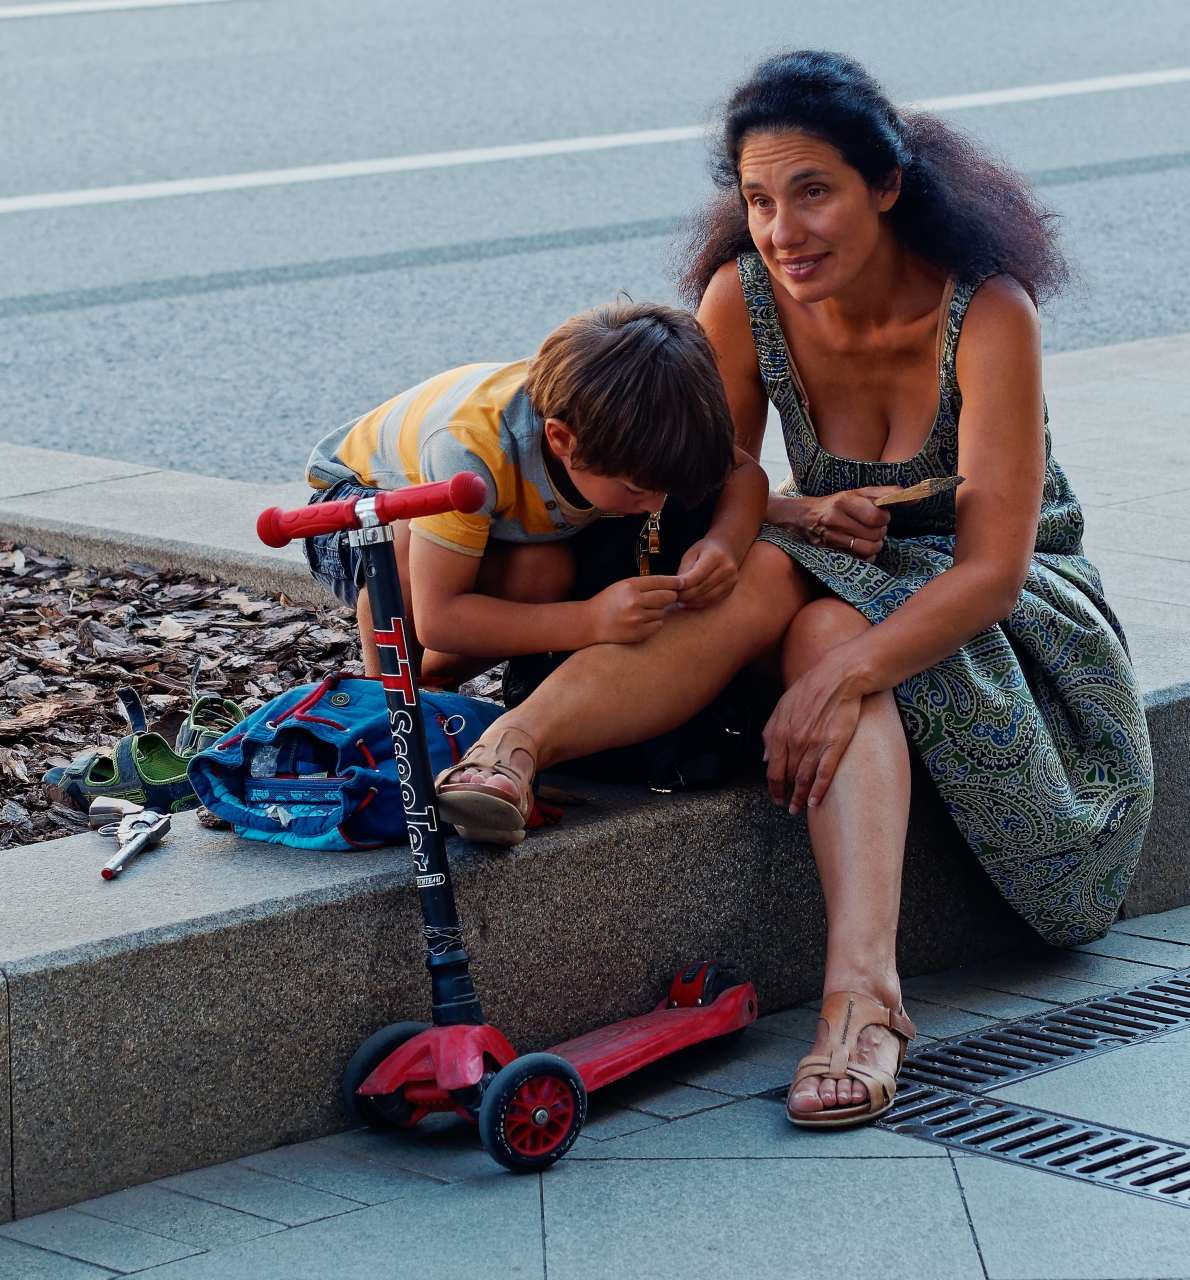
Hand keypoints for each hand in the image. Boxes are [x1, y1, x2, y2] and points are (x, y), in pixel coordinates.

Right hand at [587, 575, 680, 643]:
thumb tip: (672, 586)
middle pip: (667, 597)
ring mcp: (637, 618)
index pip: (660, 581)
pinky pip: (658, 625)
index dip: (674, 582)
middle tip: (668, 597)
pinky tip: (642, 621)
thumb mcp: (622, 586)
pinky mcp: (638, 633)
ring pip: (663, 612)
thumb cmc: (608, 602)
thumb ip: (644, 585)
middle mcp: (634, 601)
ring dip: (659, 611)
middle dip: (670, 597)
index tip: (682, 583)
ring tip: (645, 611)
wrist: (590, 623)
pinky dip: (654, 622)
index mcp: (630, 586)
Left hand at [676, 537, 737, 608]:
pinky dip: (700, 603)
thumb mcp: (691, 554)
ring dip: (692, 602)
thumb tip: (676, 587)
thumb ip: (685, 570)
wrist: (726, 548)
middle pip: (703, 588)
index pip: (697, 574)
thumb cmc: (704, 550)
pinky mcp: (731, 589)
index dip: (684, 584)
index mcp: (716, 556)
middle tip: (673, 598)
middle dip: (686, 595)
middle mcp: (727, 569)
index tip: (672, 589)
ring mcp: (731, 580)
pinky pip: (713, 600)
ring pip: (708, 597)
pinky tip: (690, 602)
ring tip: (680, 601)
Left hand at [762, 655, 862, 812]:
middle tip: (787, 806)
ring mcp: (814, 745)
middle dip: (785, 794)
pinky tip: (815, 802)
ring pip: (804, 779)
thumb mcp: (782, 707)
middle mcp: (794, 741)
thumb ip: (770, 733)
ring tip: (799, 808)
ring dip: (799, 797)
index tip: (775, 796)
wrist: (839, 677)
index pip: (772, 768)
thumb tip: (765, 757)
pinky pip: (824, 774)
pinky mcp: (834, 745)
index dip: (773, 786)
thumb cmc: (811, 689)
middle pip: (787, 776)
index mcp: (779, 732)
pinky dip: (818, 791)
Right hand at [786, 487, 899, 558]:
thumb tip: (916, 496)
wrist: (802, 517)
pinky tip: (859, 547)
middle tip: (872, 528)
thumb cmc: (837, 503)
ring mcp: (831, 538)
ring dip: (874, 545)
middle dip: (880, 532)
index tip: (880, 516)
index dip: (884, 518)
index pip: (876, 516)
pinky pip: (860, 560)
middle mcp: (835, 518)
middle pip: (875, 534)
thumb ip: (887, 493)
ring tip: (867, 537)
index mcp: (844, 500)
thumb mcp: (859, 492)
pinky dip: (865, 556)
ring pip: (869, 549)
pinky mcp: (829, 553)